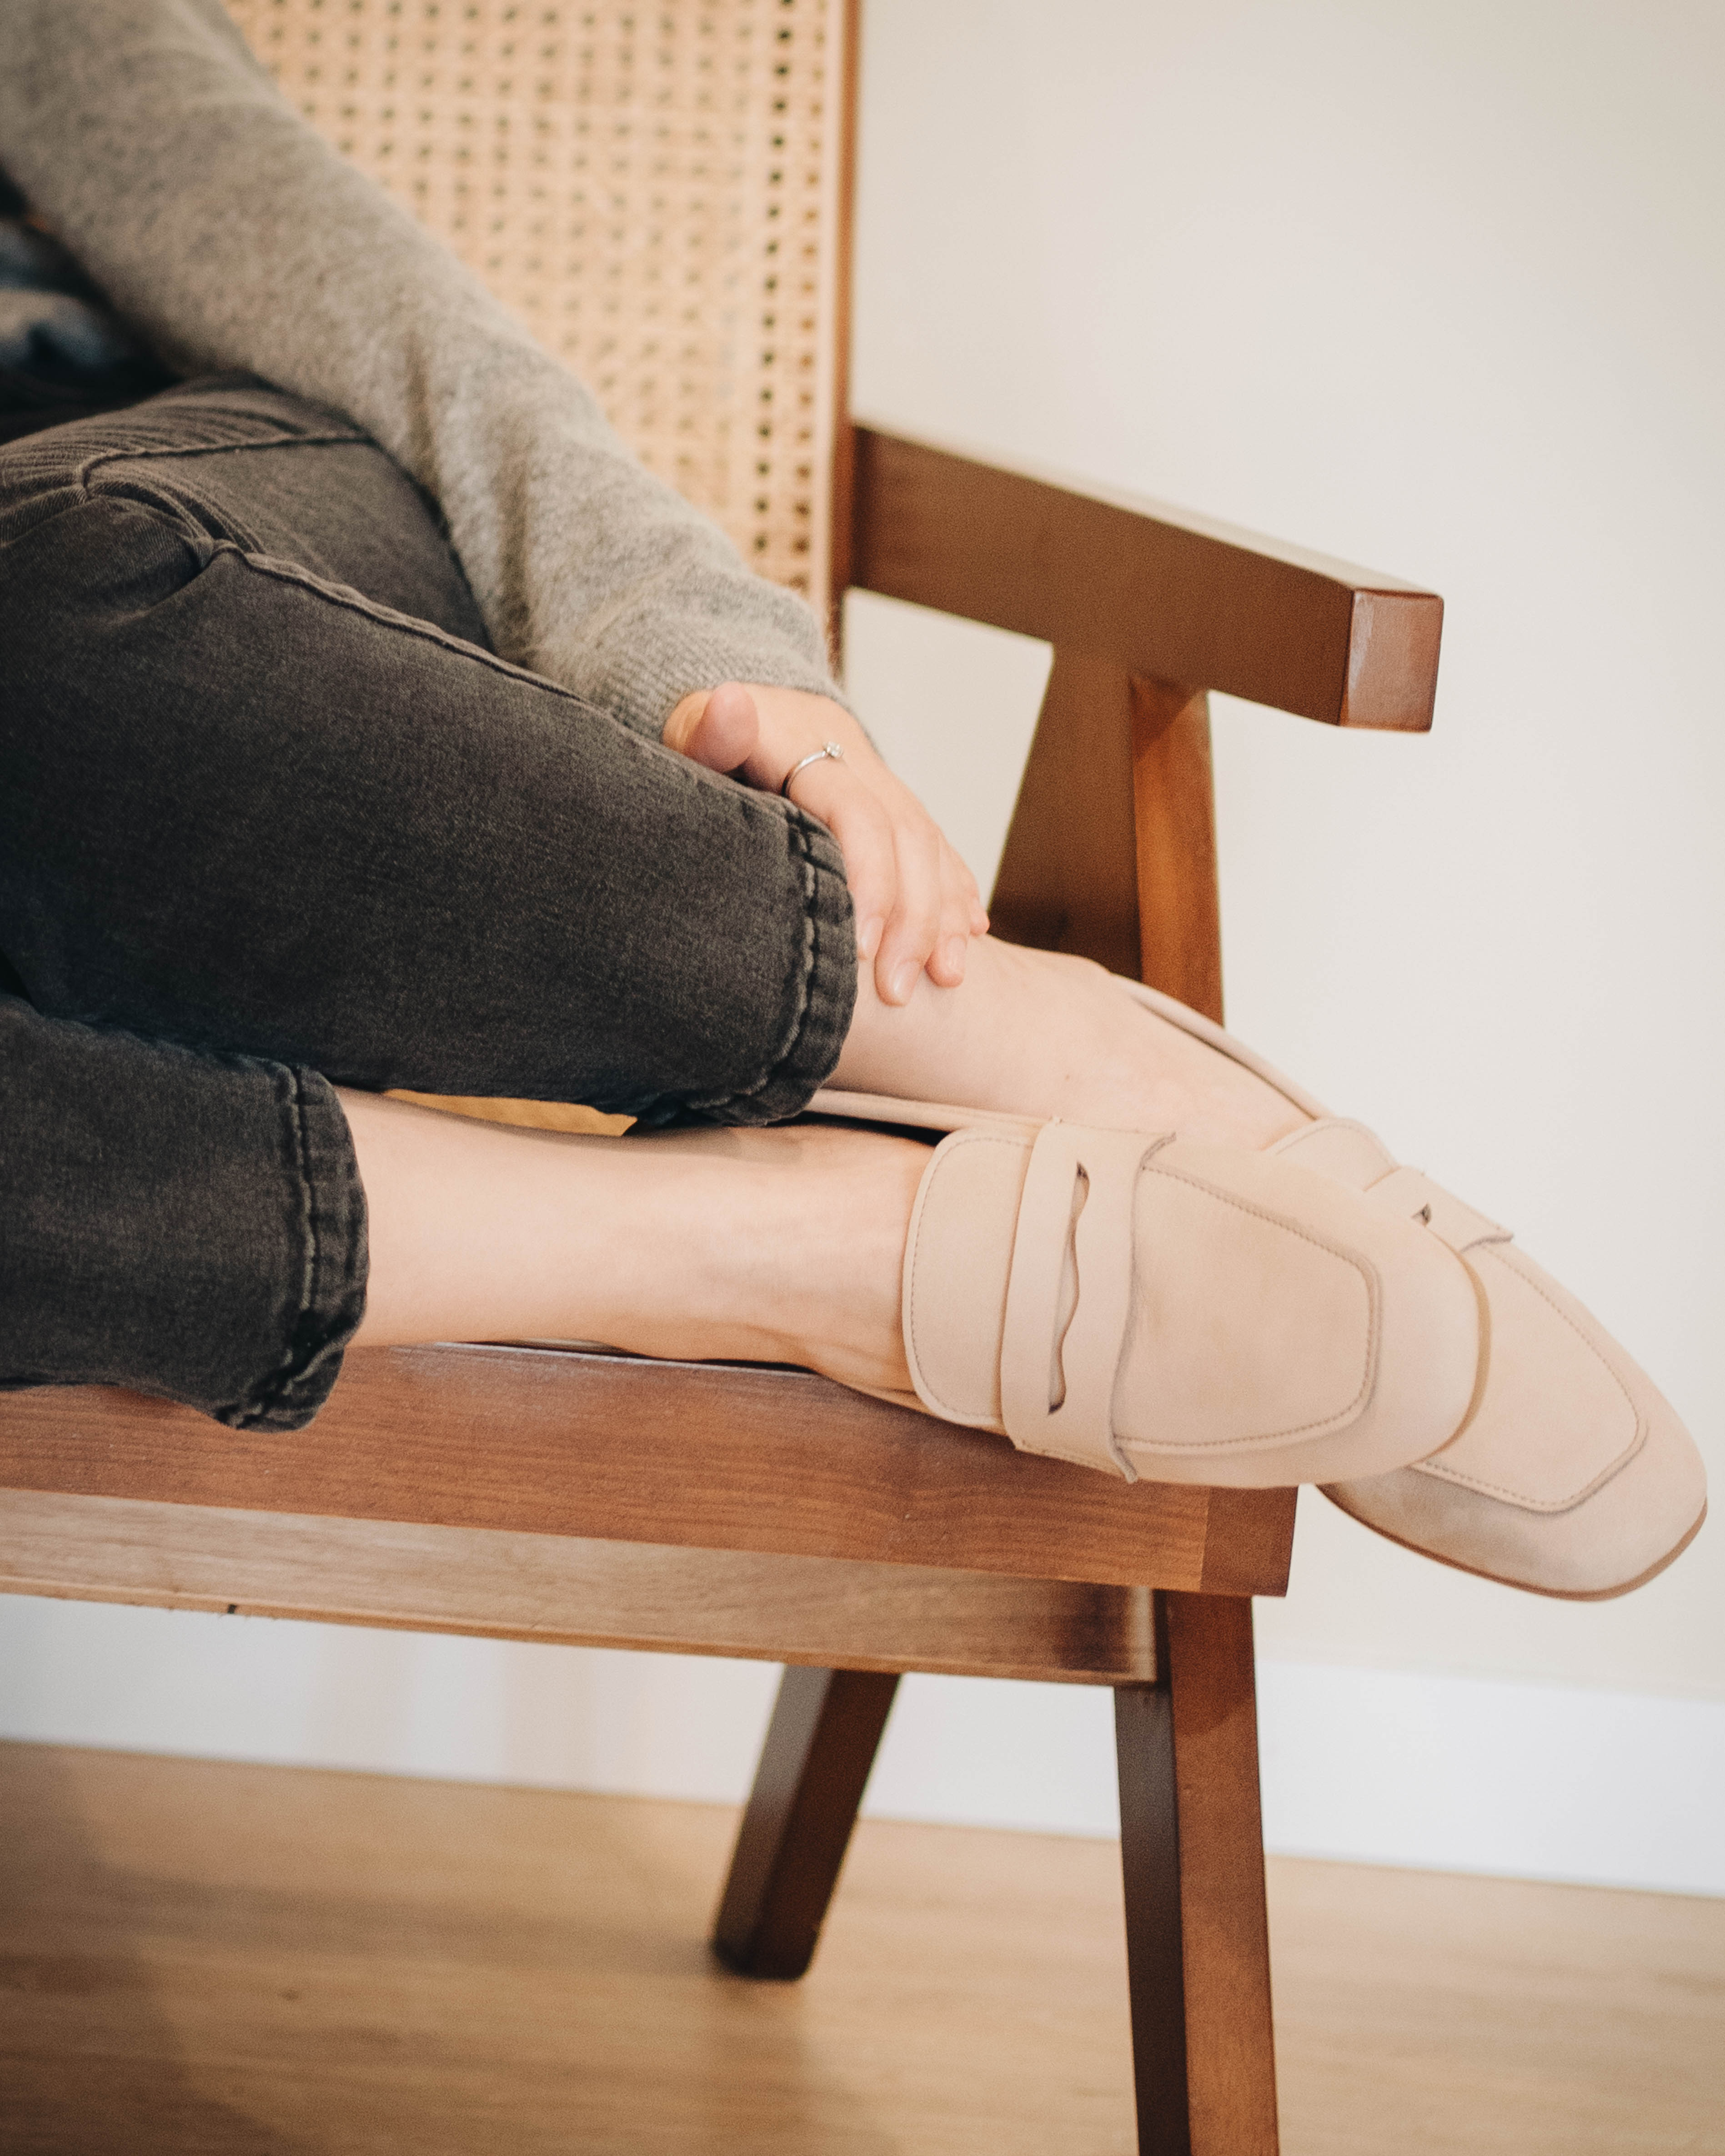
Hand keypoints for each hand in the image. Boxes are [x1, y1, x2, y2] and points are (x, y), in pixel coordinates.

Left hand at [663, 682, 988, 1003]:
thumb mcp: (687, 731)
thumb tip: (730, 704)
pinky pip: (937, 846)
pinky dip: (954, 891)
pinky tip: (967, 934)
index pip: (858, 815)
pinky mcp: (888, 801)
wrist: (724, 705)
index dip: (870, 881)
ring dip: (942, 916)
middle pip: (908, 837)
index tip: (864, 952)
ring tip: (945, 979)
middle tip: (899, 992)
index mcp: (805, 742)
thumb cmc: (693, 739)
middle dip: (914, 920)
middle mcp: (853, 759)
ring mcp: (878, 781)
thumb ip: (708, 730)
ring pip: (932, 846)